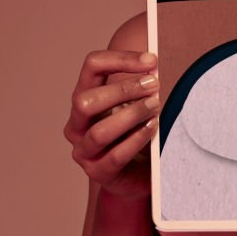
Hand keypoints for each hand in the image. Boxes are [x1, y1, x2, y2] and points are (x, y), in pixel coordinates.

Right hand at [64, 50, 160, 198]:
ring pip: (99, 131)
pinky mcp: (98, 172)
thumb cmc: (137, 134)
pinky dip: (136, 139)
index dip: (120, 59)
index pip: (92, 67)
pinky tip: (153, 128)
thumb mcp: (137, 106)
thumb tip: (159, 62)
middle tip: (154, 85)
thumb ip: (143, 86)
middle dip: (123, 89)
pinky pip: (116, 155)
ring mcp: (84, 150)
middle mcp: (77, 124)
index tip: (151, 60)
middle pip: (86, 100)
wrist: (138, 176)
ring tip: (156, 106)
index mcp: (85, 99)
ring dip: (131, 115)